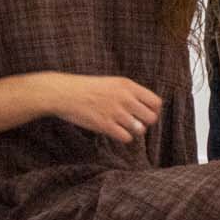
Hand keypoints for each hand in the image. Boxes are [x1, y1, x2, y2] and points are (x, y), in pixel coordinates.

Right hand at [48, 73, 163, 143]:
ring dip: (134, 131)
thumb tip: (145, 106)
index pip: (156, 102)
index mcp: (127, 85)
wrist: (64, 93)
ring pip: (140, 129)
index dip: (153, 111)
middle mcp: (125, 98)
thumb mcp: (112, 82)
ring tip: (123, 127)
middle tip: (135, 123)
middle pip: (151, 118)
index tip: (145, 114)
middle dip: (145, 123)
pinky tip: (114, 131)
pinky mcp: (105, 125)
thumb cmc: (87, 88)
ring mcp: (115, 112)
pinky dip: (123, 137)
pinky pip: (126, 137)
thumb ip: (129, 92)